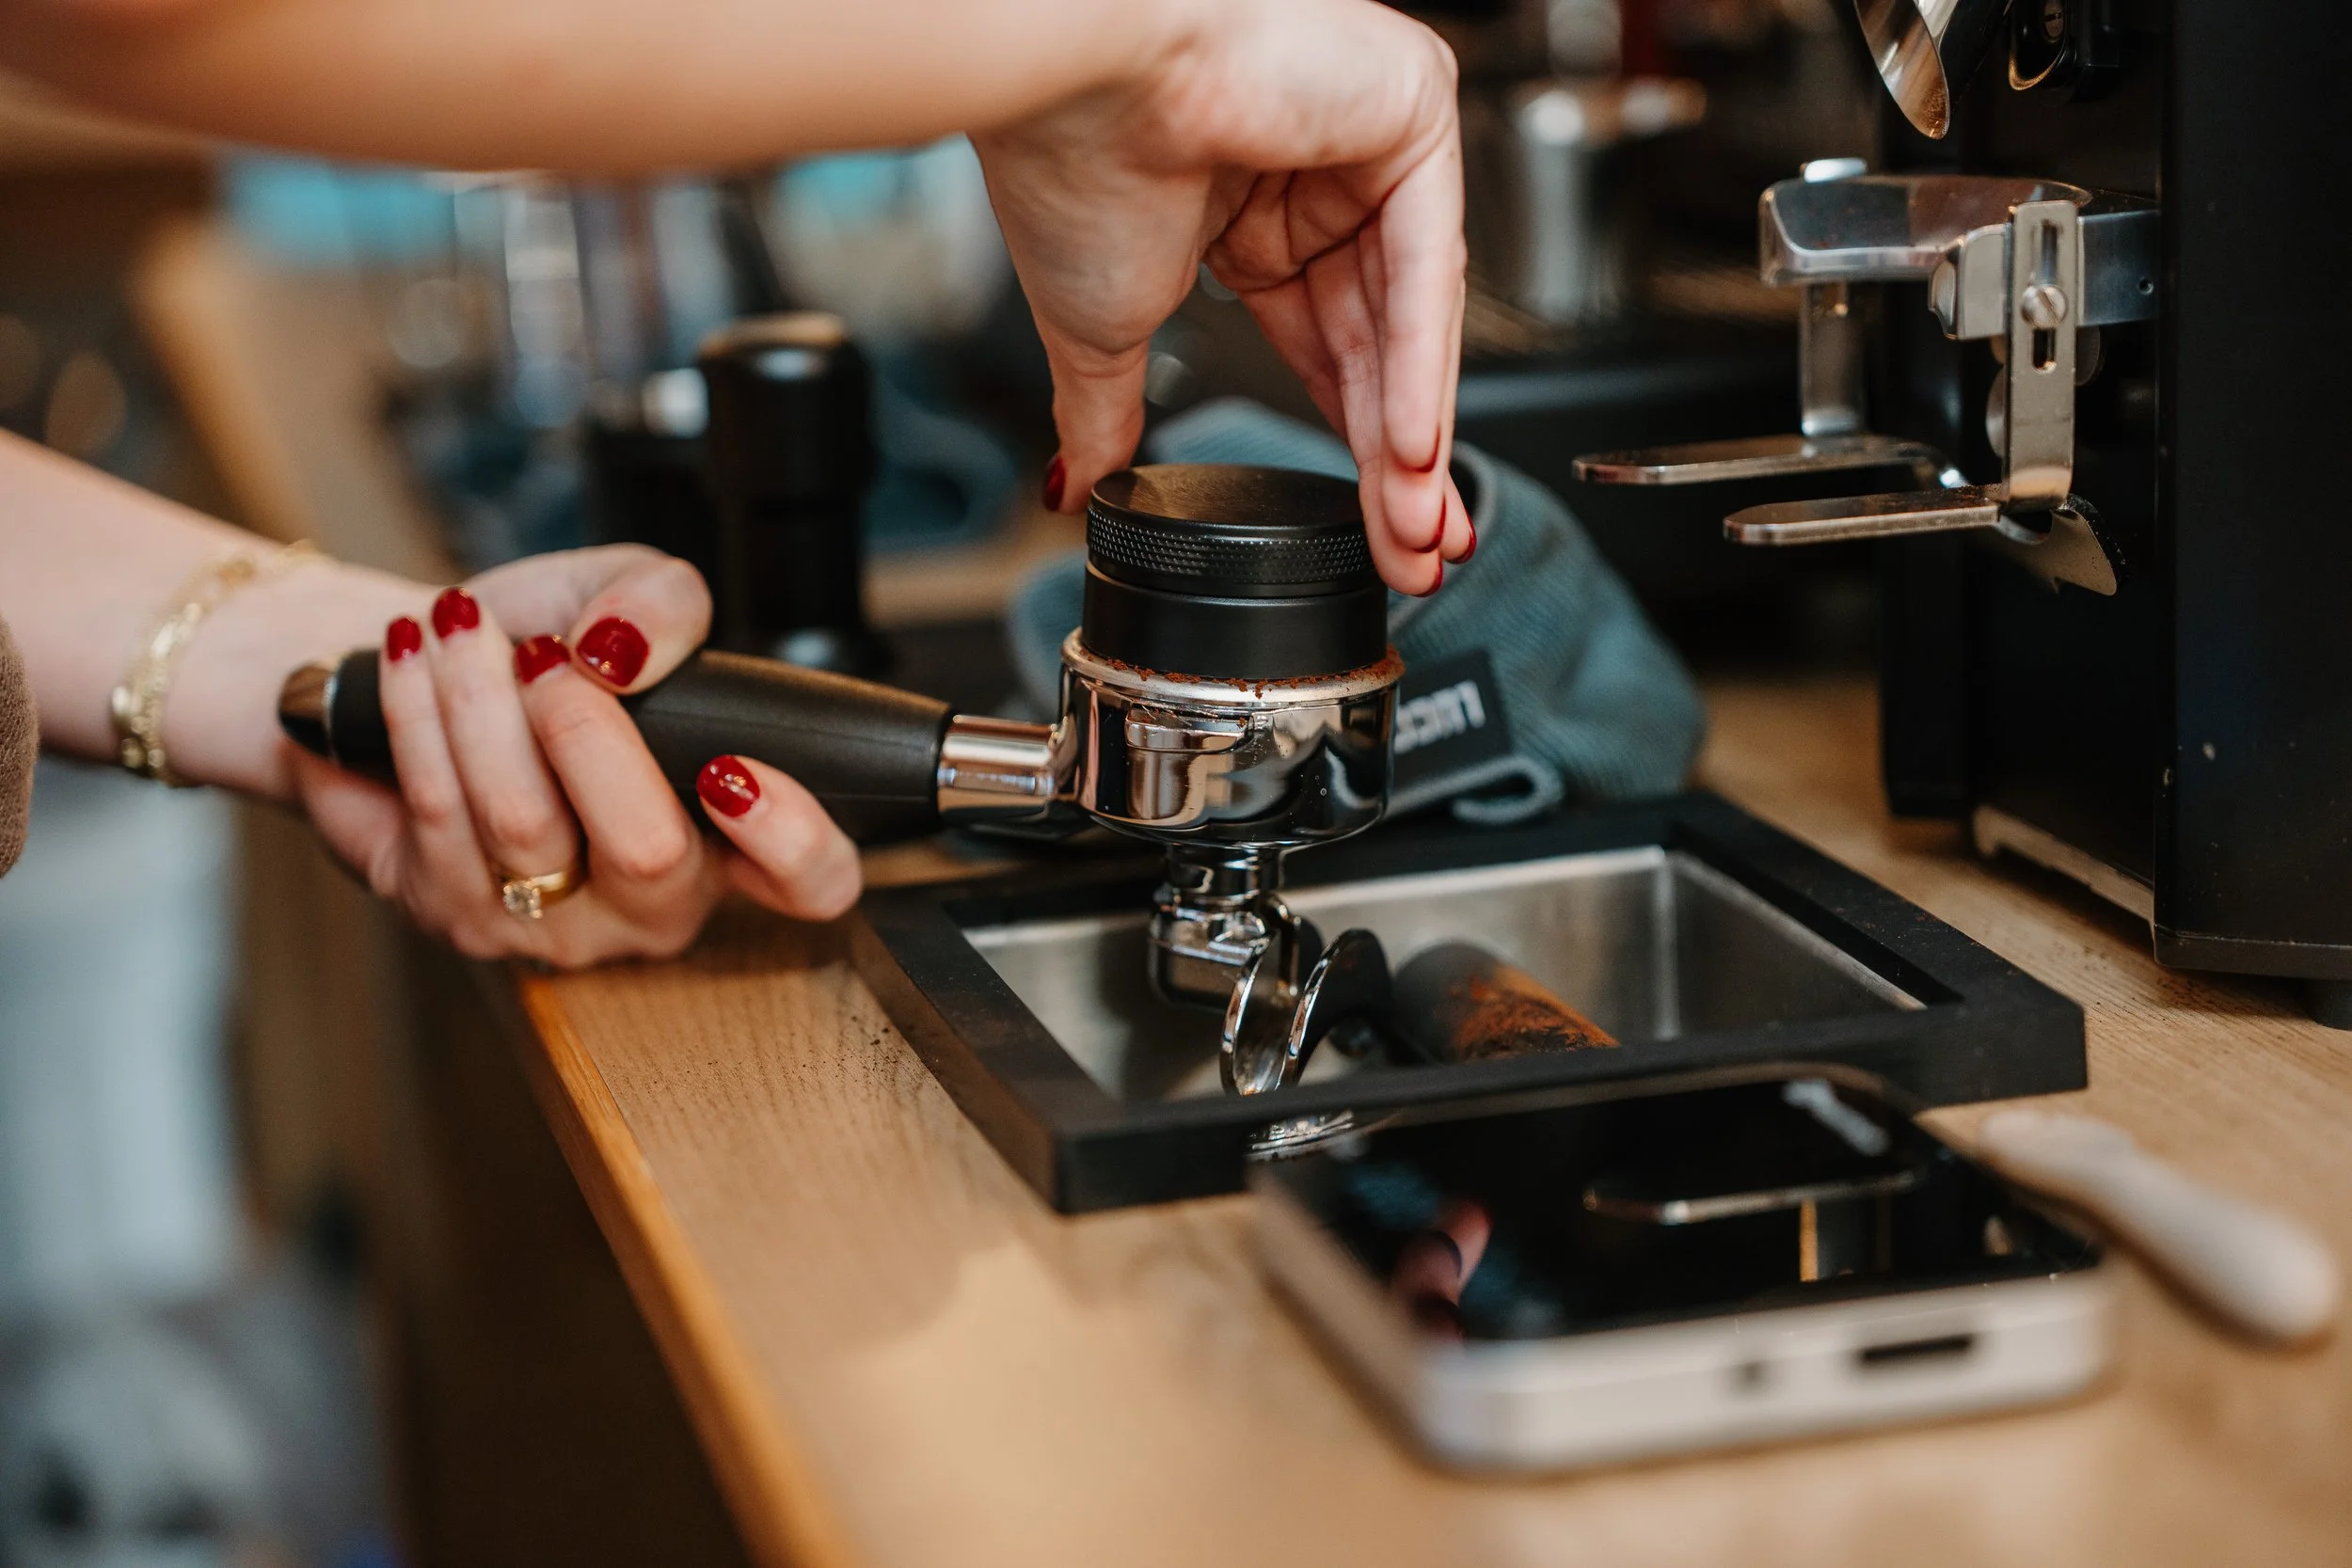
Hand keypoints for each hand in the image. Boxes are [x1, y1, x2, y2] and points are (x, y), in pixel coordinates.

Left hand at [291, 546, 859, 965]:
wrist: (424, 670)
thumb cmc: (551, 645)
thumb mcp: (626, 595)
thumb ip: (661, 603)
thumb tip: (624, 649)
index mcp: (732, 836)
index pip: (812, 881)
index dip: (792, 839)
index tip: (733, 768)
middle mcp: (655, 905)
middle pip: (649, 852)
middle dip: (585, 729)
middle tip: (545, 658)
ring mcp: (554, 927)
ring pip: (523, 825)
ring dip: (478, 699)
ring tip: (459, 626)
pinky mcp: (454, 917)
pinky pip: (438, 815)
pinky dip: (419, 714)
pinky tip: (412, 658)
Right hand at [974, 0, 1470, 594]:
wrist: (1070, 74)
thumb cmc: (1068, 160)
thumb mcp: (1102, 331)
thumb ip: (1110, 412)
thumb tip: (1076, 489)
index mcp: (1250, 213)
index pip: (1329, 347)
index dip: (1354, 447)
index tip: (1372, 534)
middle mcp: (1320, 173)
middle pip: (1381, 345)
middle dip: (1398, 467)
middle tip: (1412, 555)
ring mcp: (1372, 137)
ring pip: (1413, 313)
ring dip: (1415, 436)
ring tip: (1413, 529)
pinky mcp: (1410, 107)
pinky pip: (1428, 259)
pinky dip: (1420, 364)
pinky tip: (1408, 452)